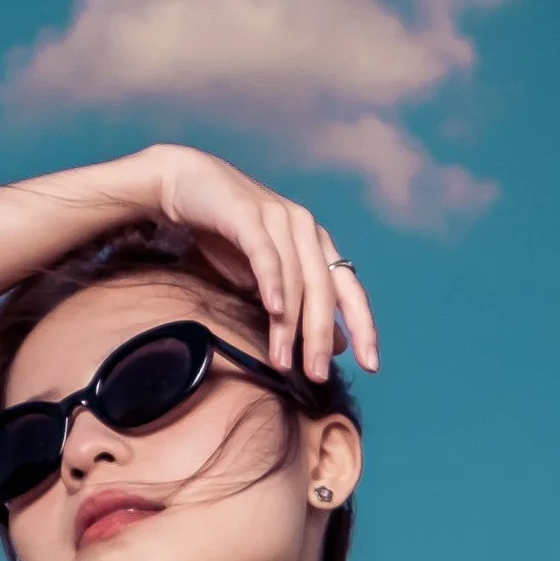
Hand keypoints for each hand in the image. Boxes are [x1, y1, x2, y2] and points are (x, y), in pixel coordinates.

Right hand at [139, 147, 381, 383]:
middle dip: (320, 337)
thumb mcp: (270, 281)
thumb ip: (302, 308)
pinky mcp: (248, 215)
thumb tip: (337, 346)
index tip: (371, 366)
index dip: (364, 327)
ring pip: (294, 279)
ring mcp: (279, 218)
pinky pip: (265, 254)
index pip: (350, 291)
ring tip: (282, 361)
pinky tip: (275, 310)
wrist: (188, 185)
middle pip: (324, 291)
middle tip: (316, 375)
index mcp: (318, 245)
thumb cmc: (229, 236)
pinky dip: (272, 282)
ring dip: (289, 324)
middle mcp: (306, 230)